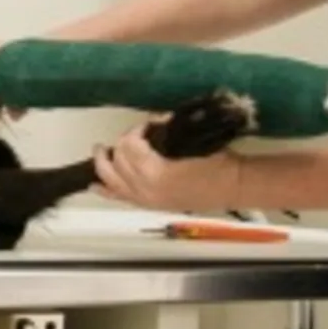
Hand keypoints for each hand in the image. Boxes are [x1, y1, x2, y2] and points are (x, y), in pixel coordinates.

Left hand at [92, 120, 244, 211]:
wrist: (232, 186)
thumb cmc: (217, 163)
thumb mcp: (191, 141)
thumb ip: (166, 133)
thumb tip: (154, 123)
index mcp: (156, 172)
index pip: (130, 145)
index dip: (137, 130)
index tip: (150, 123)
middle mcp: (145, 188)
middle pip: (116, 161)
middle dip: (121, 143)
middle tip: (132, 134)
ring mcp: (145, 199)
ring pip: (110, 180)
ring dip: (103, 164)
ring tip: (101, 151)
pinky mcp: (149, 204)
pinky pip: (119, 197)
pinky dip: (105, 189)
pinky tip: (95, 183)